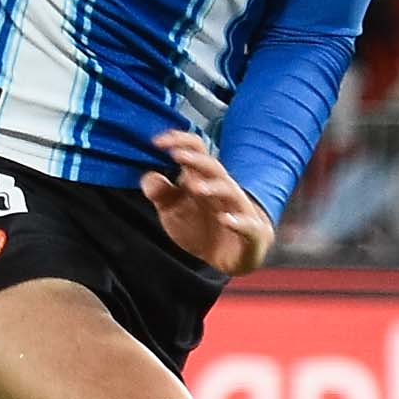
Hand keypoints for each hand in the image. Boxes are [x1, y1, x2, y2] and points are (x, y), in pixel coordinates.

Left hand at [141, 131, 275, 273]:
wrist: (227, 257)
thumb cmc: (200, 228)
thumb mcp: (173, 211)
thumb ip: (160, 193)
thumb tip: (148, 176)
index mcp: (202, 179)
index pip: (195, 151)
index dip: (179, 141)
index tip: (156, 141)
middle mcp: (222, 189)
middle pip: (213, 166)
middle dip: (195, 159)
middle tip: (175, 155)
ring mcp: (238, 210)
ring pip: (230, 191)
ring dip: (213, 186)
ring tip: (194, 187)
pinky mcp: (250, 233)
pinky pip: (248, 225)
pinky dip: (238, 221)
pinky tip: (225, 220)